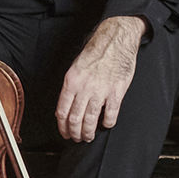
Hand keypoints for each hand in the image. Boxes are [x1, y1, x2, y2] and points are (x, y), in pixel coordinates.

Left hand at [54, 16, 143, 142]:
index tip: (65, 133)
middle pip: (75, 120)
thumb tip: (65, 108)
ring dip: (89, 132)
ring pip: (90, 120)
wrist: (115, 40)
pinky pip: (110, 114)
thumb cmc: (96, 52)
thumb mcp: (76, 67)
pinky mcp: (116, 91)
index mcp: (71, 82)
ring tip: (90, 136)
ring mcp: (101, 90)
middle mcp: (84, 88)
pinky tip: (106, 124)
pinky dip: (107, 123)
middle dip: (75, 133)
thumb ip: (71, 88)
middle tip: (78, 138)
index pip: (62, 112)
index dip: (62, 127)